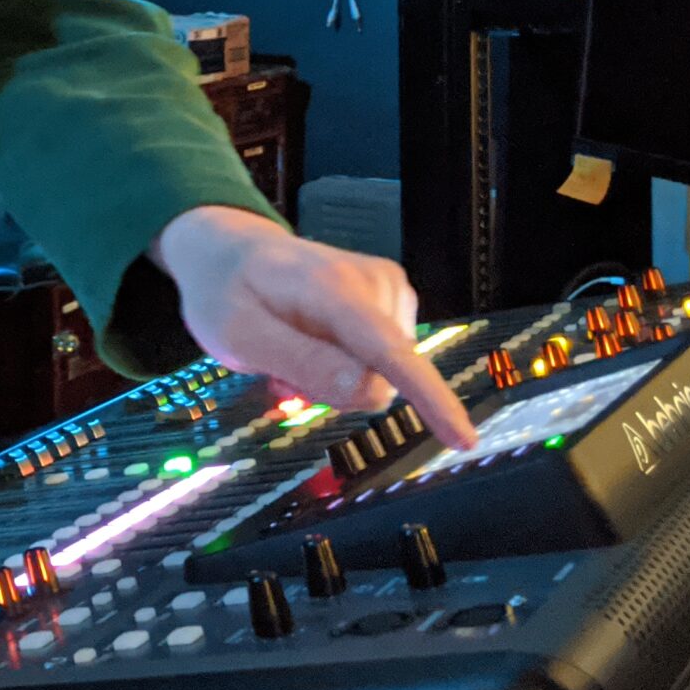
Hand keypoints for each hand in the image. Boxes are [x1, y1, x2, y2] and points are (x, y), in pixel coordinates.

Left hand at [153, 206, 478, 449]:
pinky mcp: (392, 301)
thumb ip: (301, 362)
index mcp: (335, 289)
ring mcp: (389, 290)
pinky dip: (343, 366)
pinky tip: (313, 343)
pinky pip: (378, 363)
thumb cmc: (226, 292)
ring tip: (291, 348)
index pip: (391, 353)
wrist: (229, 250)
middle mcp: (376, 283)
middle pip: (379, 379)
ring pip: (379, 375)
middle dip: (333, 389)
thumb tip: (372, 394)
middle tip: (279, 365)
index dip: (429, 400)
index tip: (463, 439)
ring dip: (334, 378)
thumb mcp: (237, 334)